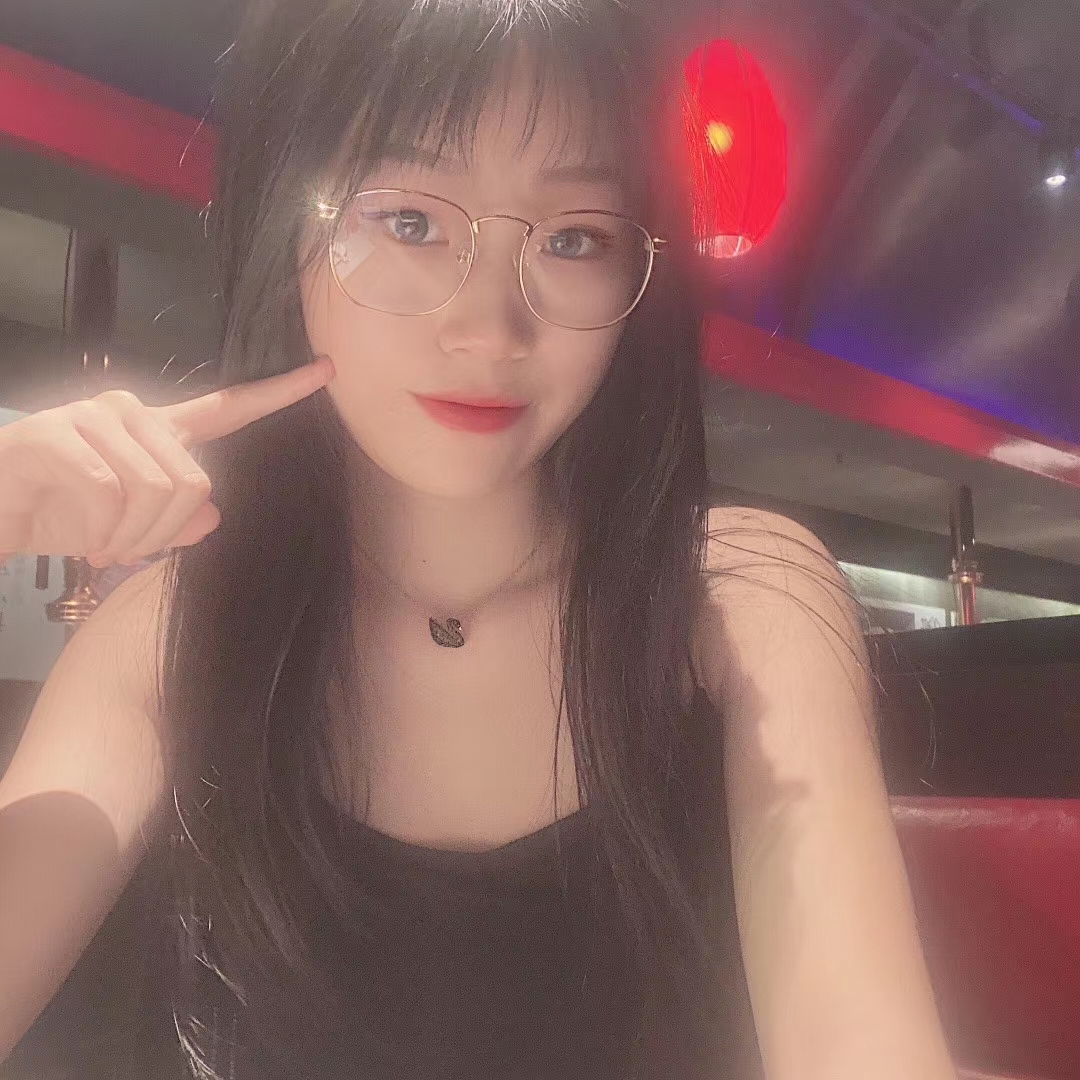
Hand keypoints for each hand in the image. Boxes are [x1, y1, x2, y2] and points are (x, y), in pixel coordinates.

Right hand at [0, 357, 333, 565]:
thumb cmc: (59, 514)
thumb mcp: (129, 528)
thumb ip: (176, 522)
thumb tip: (211, 517)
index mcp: (156, 428)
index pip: (226, 408)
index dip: (279, 393)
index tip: (325, 372)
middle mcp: (129, 411)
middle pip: (195, 481)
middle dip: (165, 533)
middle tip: (127, 550)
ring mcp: (91, 418)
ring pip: (157, 490)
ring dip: (131, 537)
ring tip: (103, 544)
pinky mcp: (56, 435)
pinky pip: (108, 494)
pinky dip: (100, 532)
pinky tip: (80, 538)